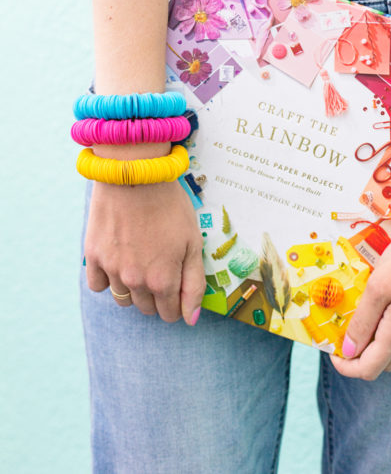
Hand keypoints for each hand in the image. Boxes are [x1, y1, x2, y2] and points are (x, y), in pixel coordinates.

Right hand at [84, 179, 205, 325]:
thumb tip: (190, 319)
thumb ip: (194, 284)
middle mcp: (136, 281)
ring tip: (140, 262)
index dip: (176, 303)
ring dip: (133, 290)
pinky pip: (97, 285)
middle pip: (147, 308)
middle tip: (161, 267)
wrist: (136, 175)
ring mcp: (112, 270)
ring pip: (123, 299)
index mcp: (163, 280)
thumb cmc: (170, 205)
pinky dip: (107, 279)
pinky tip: (118, 261)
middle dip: (157, 295)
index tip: (177, 287)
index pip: (170, 313)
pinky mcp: (93, 256)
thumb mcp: (193, 242)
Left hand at [330, 200, 390, 380]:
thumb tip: (349, 351)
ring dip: (375, 339)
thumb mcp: (379, 287)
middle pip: (382, 362)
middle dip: (359, 355)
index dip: (346, 366)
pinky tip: (382, 299)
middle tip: (344, 330)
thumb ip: (363, 321)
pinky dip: (389, 325)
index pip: (369, 369)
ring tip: (360, 312)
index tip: (332, 349)